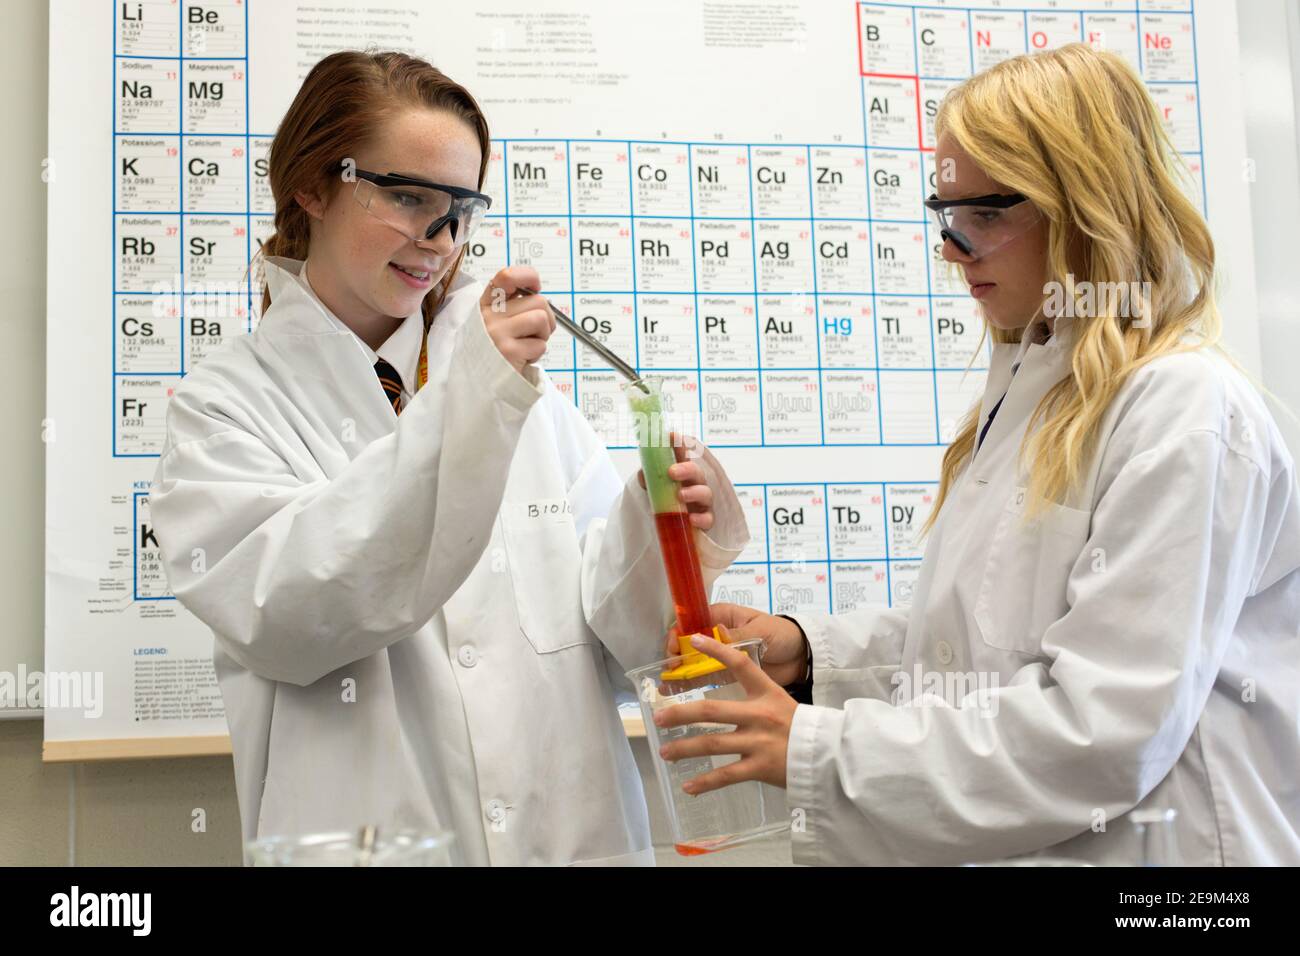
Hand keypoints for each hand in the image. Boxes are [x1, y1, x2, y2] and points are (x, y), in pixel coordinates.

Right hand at [479, 265, 555, 374]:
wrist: (477, 384)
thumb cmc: (493, 351)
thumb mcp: (495, 322)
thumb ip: (513, 306)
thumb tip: (540, 295)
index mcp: (486, 303)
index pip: (507, 276)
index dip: (528, 277)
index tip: (536, 288)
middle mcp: (489, 315)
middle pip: (538, 301)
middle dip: (547, 319)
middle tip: (536, 333)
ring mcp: (497, 333)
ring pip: (541, 319)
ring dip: (543, 336)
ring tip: (529, 345)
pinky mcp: (508, 352)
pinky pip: (540, 345)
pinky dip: (537, 353)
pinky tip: (522, 358)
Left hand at [637, 432, 713, 530]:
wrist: (673, 526)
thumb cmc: (666, 503)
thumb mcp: (653, 489)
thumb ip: (648, 479)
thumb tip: (643, 474)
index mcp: (682, 474)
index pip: (683, 455)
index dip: (679, 444)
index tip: (672, 435)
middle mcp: (695, 484)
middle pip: (696, 472)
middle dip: (686, 469)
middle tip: (672, 471)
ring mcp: (702, 502)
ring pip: (705, 493)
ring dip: (693, 492)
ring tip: (680, 495)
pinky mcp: (705, 520)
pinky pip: (708, 519)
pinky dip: (701, 518)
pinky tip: (691, 518)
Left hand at [654, 631, 797, 790]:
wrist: (830, 755)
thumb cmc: (801, 728)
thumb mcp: (781, 702)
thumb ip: (754, 698)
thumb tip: (724, 698)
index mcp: (766, 693)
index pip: (740, 664)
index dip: (717, 650)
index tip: (696, 640)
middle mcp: (759, 715)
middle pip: (711, 710)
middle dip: (680, 714)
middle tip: (658, 717)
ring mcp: (758, 742)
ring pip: (712, 744)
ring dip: (684, 749)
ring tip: (665, 752)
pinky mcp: (760, 767)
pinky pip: (726, 776)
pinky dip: (705, 783)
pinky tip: (688, 786)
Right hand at [664, 602, 807, 685]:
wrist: (802, 657)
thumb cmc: (782, 634)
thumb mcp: (760, 630)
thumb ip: (738, 635)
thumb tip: (714, 636)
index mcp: (722, 616)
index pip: (692, 620)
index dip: (679, 633)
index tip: (675, 648)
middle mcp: (716, 635)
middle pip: (688, 644)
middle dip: (676, 656)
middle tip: (671, 672)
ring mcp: (720, 656)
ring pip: (693, 662)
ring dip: (679, 673)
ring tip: (666, 688)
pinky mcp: (726, 675)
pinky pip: (705, 678)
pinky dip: (691, 684)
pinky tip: (678, 693)